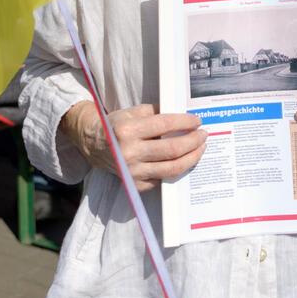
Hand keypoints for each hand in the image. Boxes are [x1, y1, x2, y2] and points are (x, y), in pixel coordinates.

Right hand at [63, 102, 205, 191]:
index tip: (197, 121)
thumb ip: (156, 113)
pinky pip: (163, 179)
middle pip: (173, 149)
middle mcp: (129, 153)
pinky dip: (176, 170)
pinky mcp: (135, 184)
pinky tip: (184, 161)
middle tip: (204, 135)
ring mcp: (132, 172)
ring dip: (192, 158)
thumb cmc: (115, 125)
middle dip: (194, 141)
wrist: (93, 145)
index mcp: (127, 131)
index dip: (185, 122)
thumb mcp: (131, 112)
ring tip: (200, 148)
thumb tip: (183, 117)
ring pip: (172, 168)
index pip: (165, 125)